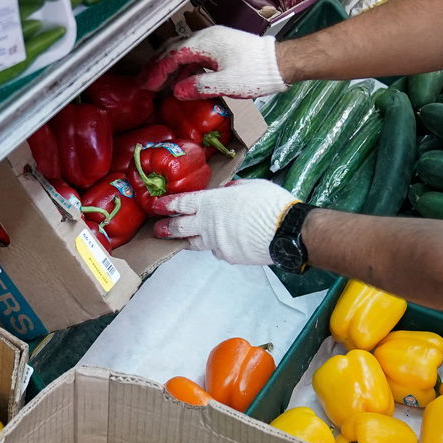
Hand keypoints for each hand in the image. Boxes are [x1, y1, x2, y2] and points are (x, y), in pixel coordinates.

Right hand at [139, 26, 286, 99]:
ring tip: (160, 83)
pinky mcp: (221, 45)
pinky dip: (184, 66)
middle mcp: (207, 36)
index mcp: (205, 43)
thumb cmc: (255, 73)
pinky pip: (195, 53)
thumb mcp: (226, 84)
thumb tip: (176, 91)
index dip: (157, 71)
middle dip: (157, 65)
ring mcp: (214, 39)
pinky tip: (182, 80)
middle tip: (144, 81)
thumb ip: (198, 86)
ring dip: (170, 66)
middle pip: (174, 48)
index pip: (172, 55)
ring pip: (184, 50)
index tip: (146, 85)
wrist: (280, 62)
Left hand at [151, 180, 298, 265]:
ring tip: (182, 240)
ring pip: (196, 243)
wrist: (286, 232)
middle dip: (166, 228)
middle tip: (158, 229)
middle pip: (180, 227)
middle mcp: (209, 224)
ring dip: (188, 240)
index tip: (157, 206)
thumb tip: (228, 190)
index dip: (167, 205)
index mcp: (212, 202)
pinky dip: (218, 246)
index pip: (181, 203)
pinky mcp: (228, 256)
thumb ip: (234, 189)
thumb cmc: (271, 204)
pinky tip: (225, 242)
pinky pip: (218, 251)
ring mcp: (217, 242)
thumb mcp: (251, 186)